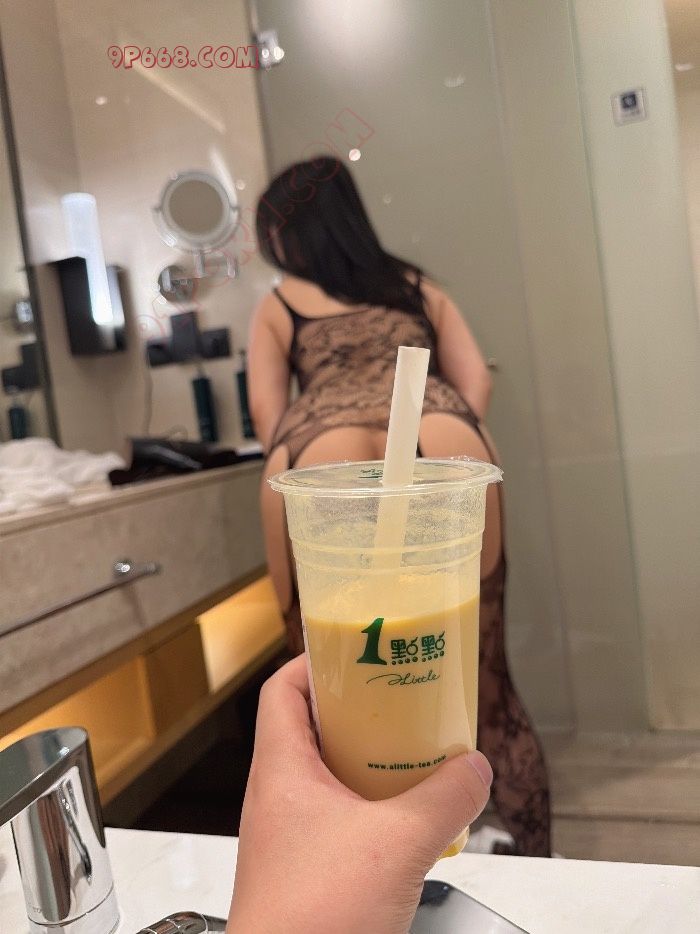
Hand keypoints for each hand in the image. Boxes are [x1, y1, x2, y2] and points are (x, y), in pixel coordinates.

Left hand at [227, 655, 491, 933]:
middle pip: (312, 728)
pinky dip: (373, 810)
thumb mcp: (397, 844)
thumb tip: (474, 769)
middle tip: (402, 701)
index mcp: (281, 769)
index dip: (316, 660)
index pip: (282, 688)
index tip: (357, 650)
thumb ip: (444, 800)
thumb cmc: (312, 918)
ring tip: (416, 757)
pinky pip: (340, 820)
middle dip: (359, 712)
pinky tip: (409, 824)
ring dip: (369, 763)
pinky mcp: (307, 872)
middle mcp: (278, 796)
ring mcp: (290, 836)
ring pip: (329, 776)